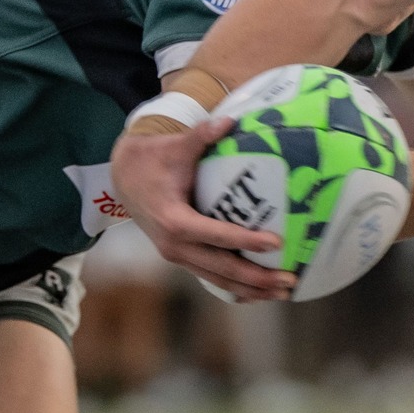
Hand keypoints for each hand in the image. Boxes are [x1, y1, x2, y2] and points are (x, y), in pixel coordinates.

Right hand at [110, 122, 293, 301]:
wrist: (124, 177)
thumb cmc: (153, 160)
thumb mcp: (176, 147)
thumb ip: (202, 136)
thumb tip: (229, 120)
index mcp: (174, 220)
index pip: (216, 236)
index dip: (246, 240)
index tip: (276, 243)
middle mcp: (174, 245)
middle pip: (220, 268)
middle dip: (256, 277)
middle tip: (289, 280)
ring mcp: (176, 255)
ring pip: (216, 279)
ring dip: (250, 288)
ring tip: (282, 292)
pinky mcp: (181, 257)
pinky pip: (210, 276)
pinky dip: (234, 287)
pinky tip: (258, 292)